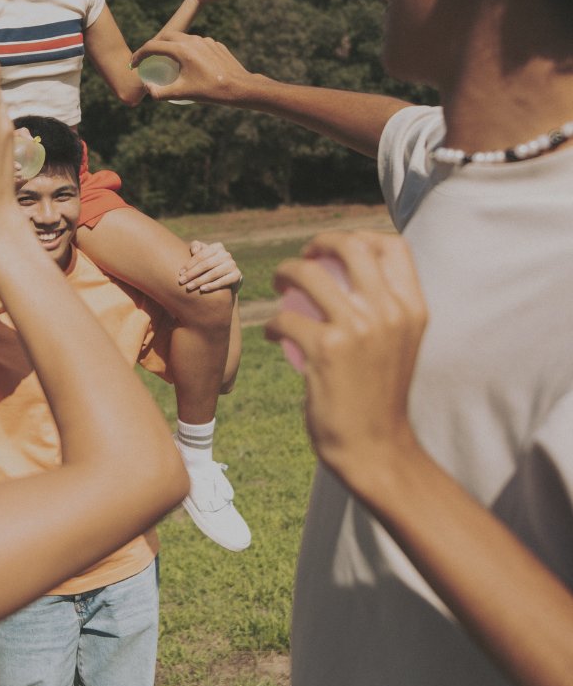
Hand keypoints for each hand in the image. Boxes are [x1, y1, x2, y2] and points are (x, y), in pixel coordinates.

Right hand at [131, 31, 253, 104]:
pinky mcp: (216, 45)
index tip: (134, 63)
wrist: (238, 87)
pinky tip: (190, 64)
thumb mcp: (181, 93)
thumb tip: (147, 88)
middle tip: (149, 58)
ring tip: (169, 60)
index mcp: (181, 50)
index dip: (139, 54)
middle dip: (154, 46)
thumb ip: (160, 93)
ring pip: (183, 39)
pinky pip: (197, 44)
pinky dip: (188, 51)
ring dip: (172, 47)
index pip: (153, 46)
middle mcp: (193, 40)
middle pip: (166, 37)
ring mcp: (206, 41)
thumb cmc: (209, 91)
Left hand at [178, 240, 241, 292]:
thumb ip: (196, 247)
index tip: (180, 273)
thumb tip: (194, 250)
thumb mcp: (203, 254)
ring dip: (199, 281)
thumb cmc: (209, 264)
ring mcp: (232, 265)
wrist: (227, 278)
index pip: (201, 255)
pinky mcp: (236, 275)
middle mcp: (226, 254)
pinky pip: (222, 281)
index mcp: (217, 247)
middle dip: (192, 274)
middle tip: (181, 281)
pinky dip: (212, 285)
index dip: (189, 264)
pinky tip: (202, 289)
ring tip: (189, 287)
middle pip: (205, 264)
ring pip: (213, 273)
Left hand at [264, 231, 427, 488]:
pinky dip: (272, 324)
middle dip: (318, 243)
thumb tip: (353, 275)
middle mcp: (389, 311)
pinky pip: (285, 318)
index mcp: (412, 308)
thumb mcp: (399, 345)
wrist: (376, 448)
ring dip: (284, 273)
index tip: (334, 251)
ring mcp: (358, 328)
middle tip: (301, 260)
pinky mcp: (326, 349)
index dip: (359, 237)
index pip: (392, 246)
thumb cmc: (380, 397)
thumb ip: (385, 310)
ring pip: (308, 273)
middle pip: (349, 247)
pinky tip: (273, 334)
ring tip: (278, 288)